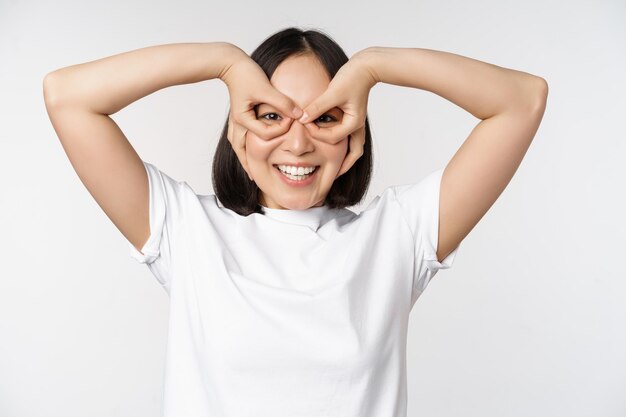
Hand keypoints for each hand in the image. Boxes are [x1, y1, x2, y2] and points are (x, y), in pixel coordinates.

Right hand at [219, 47, 302, 178]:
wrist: (230, 63)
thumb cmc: (246, 74)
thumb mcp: (266, 88)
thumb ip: (282, 102)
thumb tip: (299, 114)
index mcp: (243, 119)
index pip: (265, 134)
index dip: (281, 130)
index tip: (292, 122)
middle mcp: (238, 124)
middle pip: (242, 151)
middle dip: (249, 165)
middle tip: (254, 179)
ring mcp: (235, 121)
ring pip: (237, 146)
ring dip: (244, 157)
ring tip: (249, 169)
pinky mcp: (237, 116)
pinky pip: (238, 137)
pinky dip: (242, 146)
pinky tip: (247, 149)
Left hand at [297, 51, 378, 176]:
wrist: (366, 66)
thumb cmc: (352, 77)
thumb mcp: (332, 92)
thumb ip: (316, 107)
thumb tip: (301, 118)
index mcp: (354, 123)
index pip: (332, 137)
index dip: (316, 133)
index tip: (304, 125)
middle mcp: (357, 126)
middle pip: (354, 154)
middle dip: (344, 166)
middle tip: (332, 176)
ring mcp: (357, 123)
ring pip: (354, 147)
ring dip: (345, 157)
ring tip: (333, 166)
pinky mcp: (353, 117)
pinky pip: (349, 137)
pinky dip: (341, 143)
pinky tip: (330, 142)